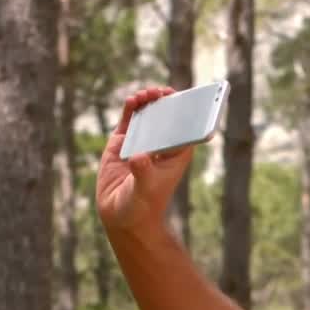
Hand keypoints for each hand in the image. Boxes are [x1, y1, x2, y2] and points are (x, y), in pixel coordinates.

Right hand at [95, 87, 195, 231]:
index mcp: (175, 155)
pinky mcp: (122, 144)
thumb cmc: (141, 206)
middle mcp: (160, 146)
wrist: (122, 216)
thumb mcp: (144, 190)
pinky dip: (131, 109)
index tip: (183, 98)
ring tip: (146, 94)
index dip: (187, 111)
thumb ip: (142, 173)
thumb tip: (138, 157)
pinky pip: (129, 121)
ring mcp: (141, 143)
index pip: (186, 128)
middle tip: (162, 92)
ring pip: (148, 115)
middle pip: (167, 117)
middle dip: (165, 102)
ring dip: (148, 101)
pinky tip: (132, 100)